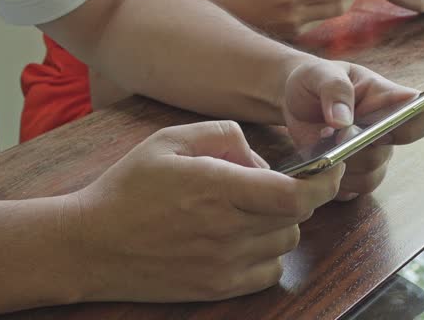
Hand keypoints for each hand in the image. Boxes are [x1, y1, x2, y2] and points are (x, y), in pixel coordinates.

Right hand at [62, 121, 343, 301]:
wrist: (90, 245)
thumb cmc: (128, 188)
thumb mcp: (170, 139)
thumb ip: (223, 135)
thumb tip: (259, 158)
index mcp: (218, 189)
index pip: (296, 194)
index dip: (326, 181)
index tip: (333, 167)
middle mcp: (227, 230)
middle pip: (296, 216)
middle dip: (299, 194)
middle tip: (274, 182)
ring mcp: (224, 264)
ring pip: (285, 241)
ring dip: (281, 221)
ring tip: (249, 209)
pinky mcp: (218, 287)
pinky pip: (269, 271)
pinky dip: (269, 252)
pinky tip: (243, 237)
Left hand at [281, 61, 423, 200]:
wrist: (294, 100)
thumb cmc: (315, 81)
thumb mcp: (319, 74)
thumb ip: (334, 89)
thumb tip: (343, 121)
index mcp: (389, 100)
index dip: (414, 124)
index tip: (379, 124)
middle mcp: (387, 132)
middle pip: (387, 153)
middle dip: (356, 146)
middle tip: (331, 131)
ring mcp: (373, 156)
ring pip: (369, 176)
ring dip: (341, 164)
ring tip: (321, 142)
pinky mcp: (353, 175)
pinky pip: (351, 190)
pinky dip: (332, 180)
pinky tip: (320, 161)